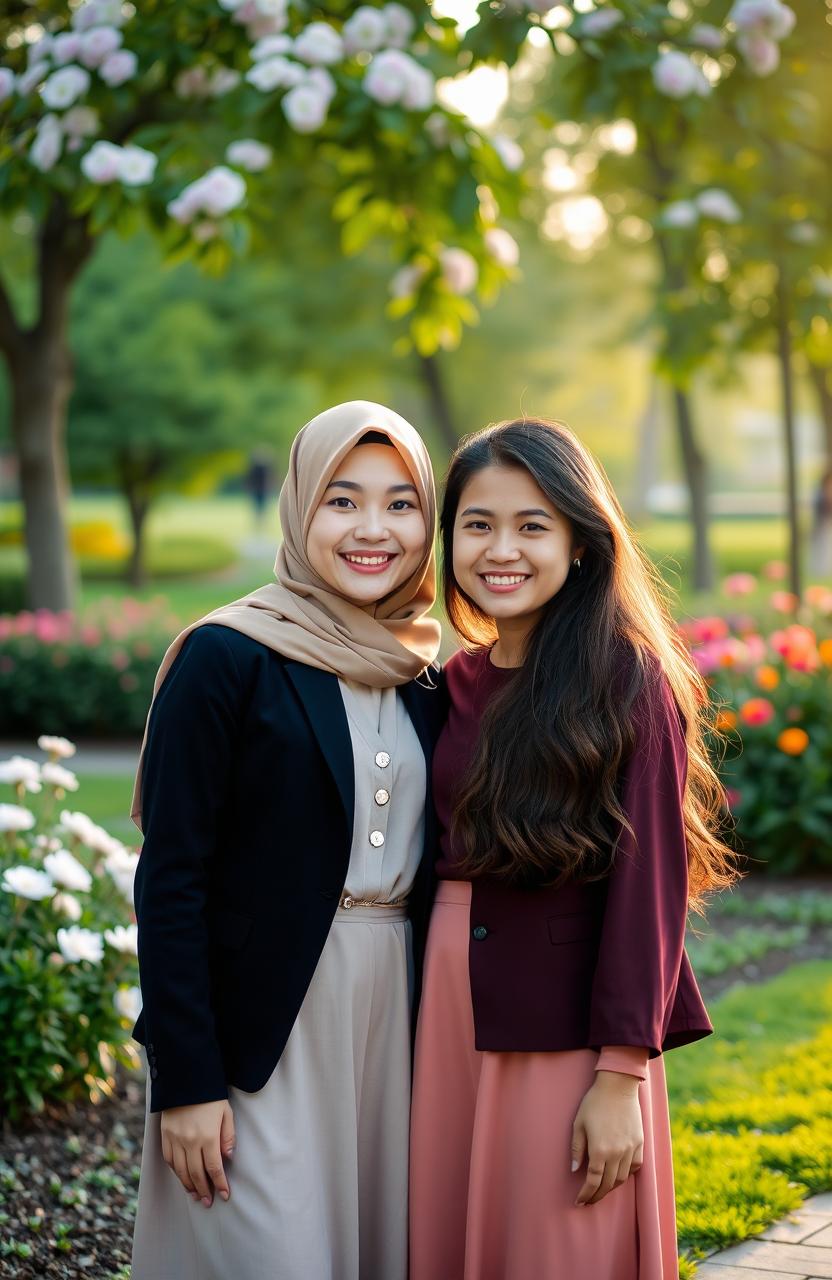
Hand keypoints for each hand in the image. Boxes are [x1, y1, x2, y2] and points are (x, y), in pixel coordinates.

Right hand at [160, 1099, 234, 1206]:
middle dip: (204, 1190)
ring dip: (188, 1185)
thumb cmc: (210, 1096)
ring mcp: (175, 1139)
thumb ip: (228, 1136)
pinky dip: (176, 1172)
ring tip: (195, 1195)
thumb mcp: (226, 1112)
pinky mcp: (165, 1136)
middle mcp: (190, 1141)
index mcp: (208, 1136)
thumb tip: (228, 1158)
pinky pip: (169, 1160)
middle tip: (208, 1202)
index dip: (220, 1184)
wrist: (186, 1079)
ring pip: (181, 1170)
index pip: (214, 1168)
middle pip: (197, 1173)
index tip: (224, 1195)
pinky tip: (182, 1178)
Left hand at [571, 1071, 643, 1206]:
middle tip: (589, 1200)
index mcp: (600, 1150)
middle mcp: (617, 1154)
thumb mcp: (579, 1124)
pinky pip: (635, 1167)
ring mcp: (630, 1149)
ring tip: (602, 1190)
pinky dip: (627, 1175)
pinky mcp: (640, 1143)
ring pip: (623, 1178)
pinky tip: (620, 1175)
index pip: (593, 1181)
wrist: (618, 1086)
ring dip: (612, 1187)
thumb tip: (575, 1169)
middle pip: (608, 1184)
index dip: (586, 1194)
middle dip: (597, 1195)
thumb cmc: (594, 1103)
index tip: (579, 1201)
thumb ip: (577, 1149)